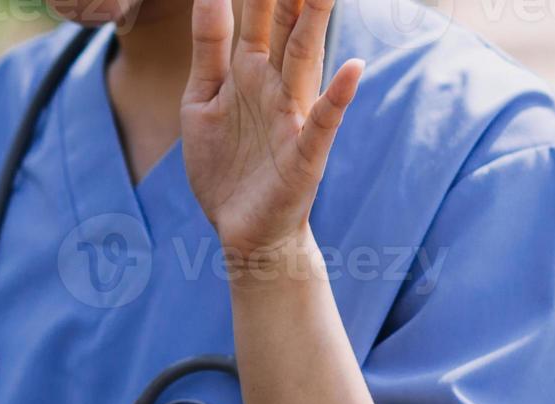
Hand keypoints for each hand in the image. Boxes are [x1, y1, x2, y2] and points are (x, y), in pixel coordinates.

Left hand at [180, 0, 363, 258]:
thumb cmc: (226, 164)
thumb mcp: (202, 99)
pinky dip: (338, 98)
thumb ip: (209, 47)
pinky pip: (323, 122)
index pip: (261, 12)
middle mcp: (278, 85)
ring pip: (307, 59)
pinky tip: (353, 70)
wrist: (243, 231)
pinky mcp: (304, 155)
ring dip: (317, 21)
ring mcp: (294, 117)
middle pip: (289, 24)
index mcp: (252, 69)